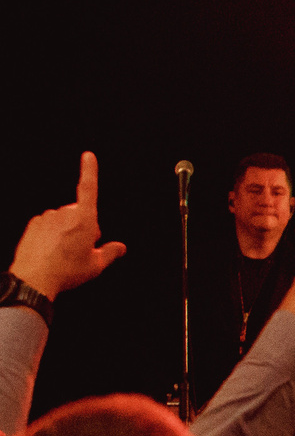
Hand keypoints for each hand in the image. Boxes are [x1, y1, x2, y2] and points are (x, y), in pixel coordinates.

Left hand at [10, 152, 125, 297]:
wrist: (34, 279)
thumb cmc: (66, 272)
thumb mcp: (96, 265)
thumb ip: (110, 252)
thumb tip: (120, 248)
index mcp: (84, 219)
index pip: (88, 188)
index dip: (89, 170)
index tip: (88, 156)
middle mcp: (64, 214)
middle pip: (79, 213)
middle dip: (82, 225)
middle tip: (80, 249)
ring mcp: (46, 218)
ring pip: (62, 220)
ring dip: (65, 231)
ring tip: (63, 253)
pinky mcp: (33, 225)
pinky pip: (46, 225)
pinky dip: (50, 234)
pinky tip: (50, 250)